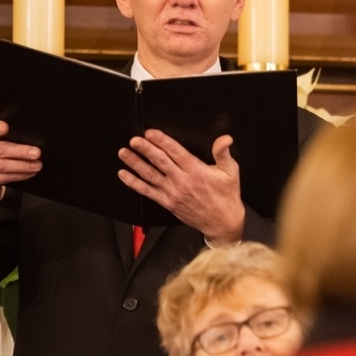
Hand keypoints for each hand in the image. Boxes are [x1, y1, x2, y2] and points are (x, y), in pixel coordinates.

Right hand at [0, 120, 41, 214]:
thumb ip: (5, 142)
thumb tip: (30, 143)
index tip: (6, 127)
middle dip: (20, 151)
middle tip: (37, 153)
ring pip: (2, 165)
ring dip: (23, 166)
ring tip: (37, 165)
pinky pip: (3, 177)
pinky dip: (19, 175)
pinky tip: (29, 173)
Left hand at [118, 131, 245, 245]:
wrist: (222, 222)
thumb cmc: (227, 196)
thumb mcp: (231, 172)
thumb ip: (223, 153)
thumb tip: (225, 139)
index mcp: (196, 171)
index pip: (175, 152)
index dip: (162, 141)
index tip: (150, 133)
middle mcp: (182, 181)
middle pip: (160, 161)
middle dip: (145, 149)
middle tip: (133, 140)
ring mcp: (173, 193)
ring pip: (150, 175)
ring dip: (135, 163)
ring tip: (124, 153)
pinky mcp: (168, 202)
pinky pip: (147, 192)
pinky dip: (134, 183)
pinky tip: (124, 175)